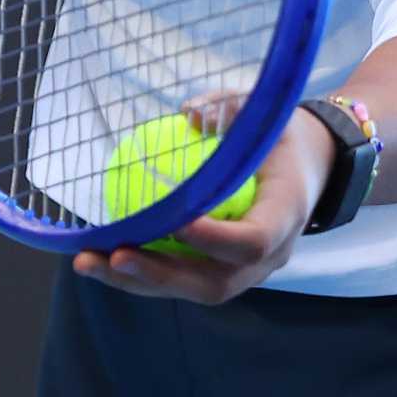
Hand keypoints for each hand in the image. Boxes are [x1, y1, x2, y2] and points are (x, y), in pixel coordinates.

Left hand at [73, 98, 336, 305]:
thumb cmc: (280, 134)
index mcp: (285, 214)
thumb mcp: (265, 109)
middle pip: (214, 282)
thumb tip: (187, 115)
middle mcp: (269, 255)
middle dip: (161, 275)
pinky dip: (141, 271)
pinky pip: (182, 278)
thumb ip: (231, 108)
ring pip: (192, 288)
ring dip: (138, 280)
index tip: (177, 222)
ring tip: (88, 262)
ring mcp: (246, 270)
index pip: (253, 240)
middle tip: (115, 255)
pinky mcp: (223, 270)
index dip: (216, 238)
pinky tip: (98, 255)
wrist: (308, 166)